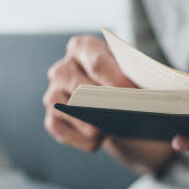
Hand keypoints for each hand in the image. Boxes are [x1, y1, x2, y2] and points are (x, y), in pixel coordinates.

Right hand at [43, 35, 135, 150]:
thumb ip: (133, 79)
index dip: (115, 79)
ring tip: (109, 129)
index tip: (132, 93)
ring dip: (89, 121)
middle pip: (78, 85)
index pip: (96, 61)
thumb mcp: (134, 78)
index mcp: (84, 48)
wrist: (121, 113)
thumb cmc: (127, 88)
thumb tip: (136, 93)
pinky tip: (98, 140)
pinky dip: (82, 138)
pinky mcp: (52, 119)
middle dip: (102, 101)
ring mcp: (54, 93)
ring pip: (66, 108)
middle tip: (123, 113)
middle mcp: (63, 68)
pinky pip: (61, 129)